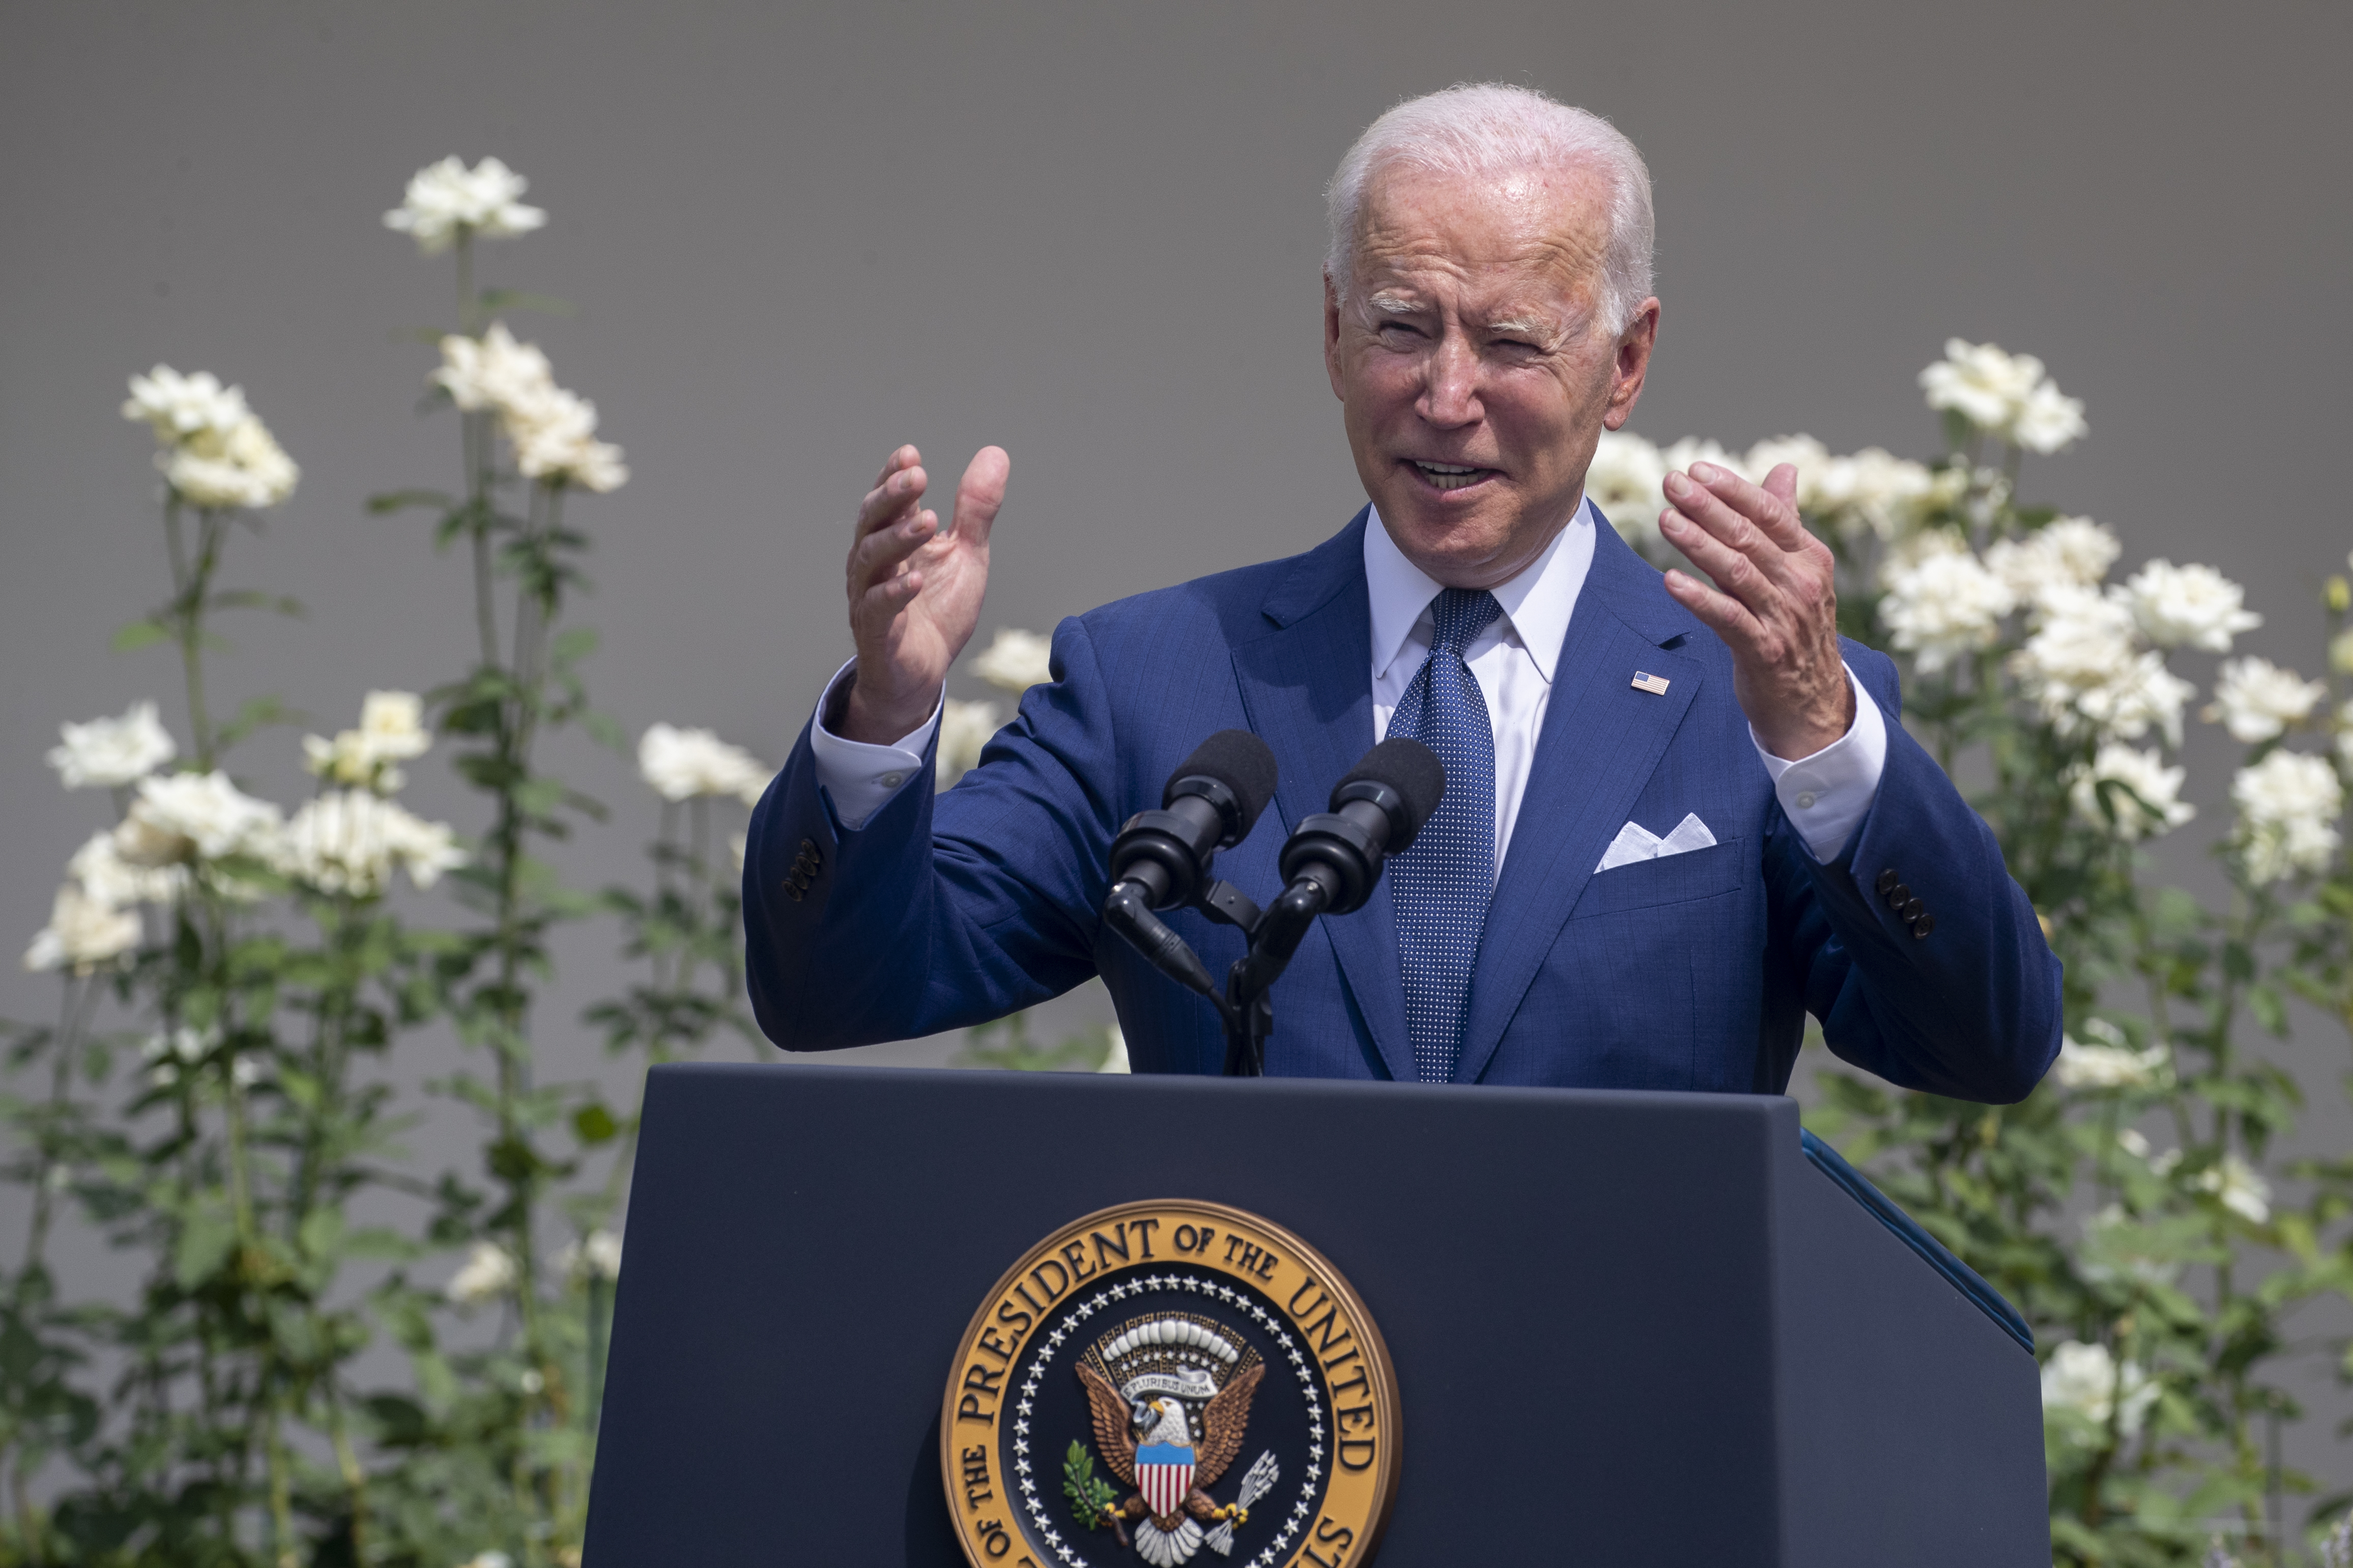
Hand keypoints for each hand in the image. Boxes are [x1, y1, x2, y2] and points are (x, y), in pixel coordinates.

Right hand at [839, 443, 1009, 743]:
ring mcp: (869, 597)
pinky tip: (915, 579)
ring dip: (897, 538)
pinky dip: (895, 592)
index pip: (886, 501)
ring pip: (870, 560)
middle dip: (892, 496)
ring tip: (927, 519)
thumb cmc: (937, 610)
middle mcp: (872, 564)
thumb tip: (995, 454)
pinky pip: (878, 609)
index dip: (893, 477)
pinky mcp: (876, 632)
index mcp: (892, 540)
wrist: (923, 673)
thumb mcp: (965, 554)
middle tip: (917, 475)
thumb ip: (975, 510)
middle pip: (871, 522)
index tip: (910, 454)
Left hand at [1657, 461, 1852, 759]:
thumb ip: (1784, 522)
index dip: (1732, 489)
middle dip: (1708, 507)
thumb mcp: (1797, 571)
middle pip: (1749, 537)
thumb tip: (1783, 469)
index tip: (1695, 469)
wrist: (1812, 699)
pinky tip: (1670, 581)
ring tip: (1666, 520)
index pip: (1770, 513)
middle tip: (1671, 483)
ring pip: (1737, 572)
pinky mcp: (1765, 650)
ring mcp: (1784, 617)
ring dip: (1699, 544)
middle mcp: (1801, 583)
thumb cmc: (1795, 626)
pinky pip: (1727, 618)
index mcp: (1810, 558)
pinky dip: (1698, 599)